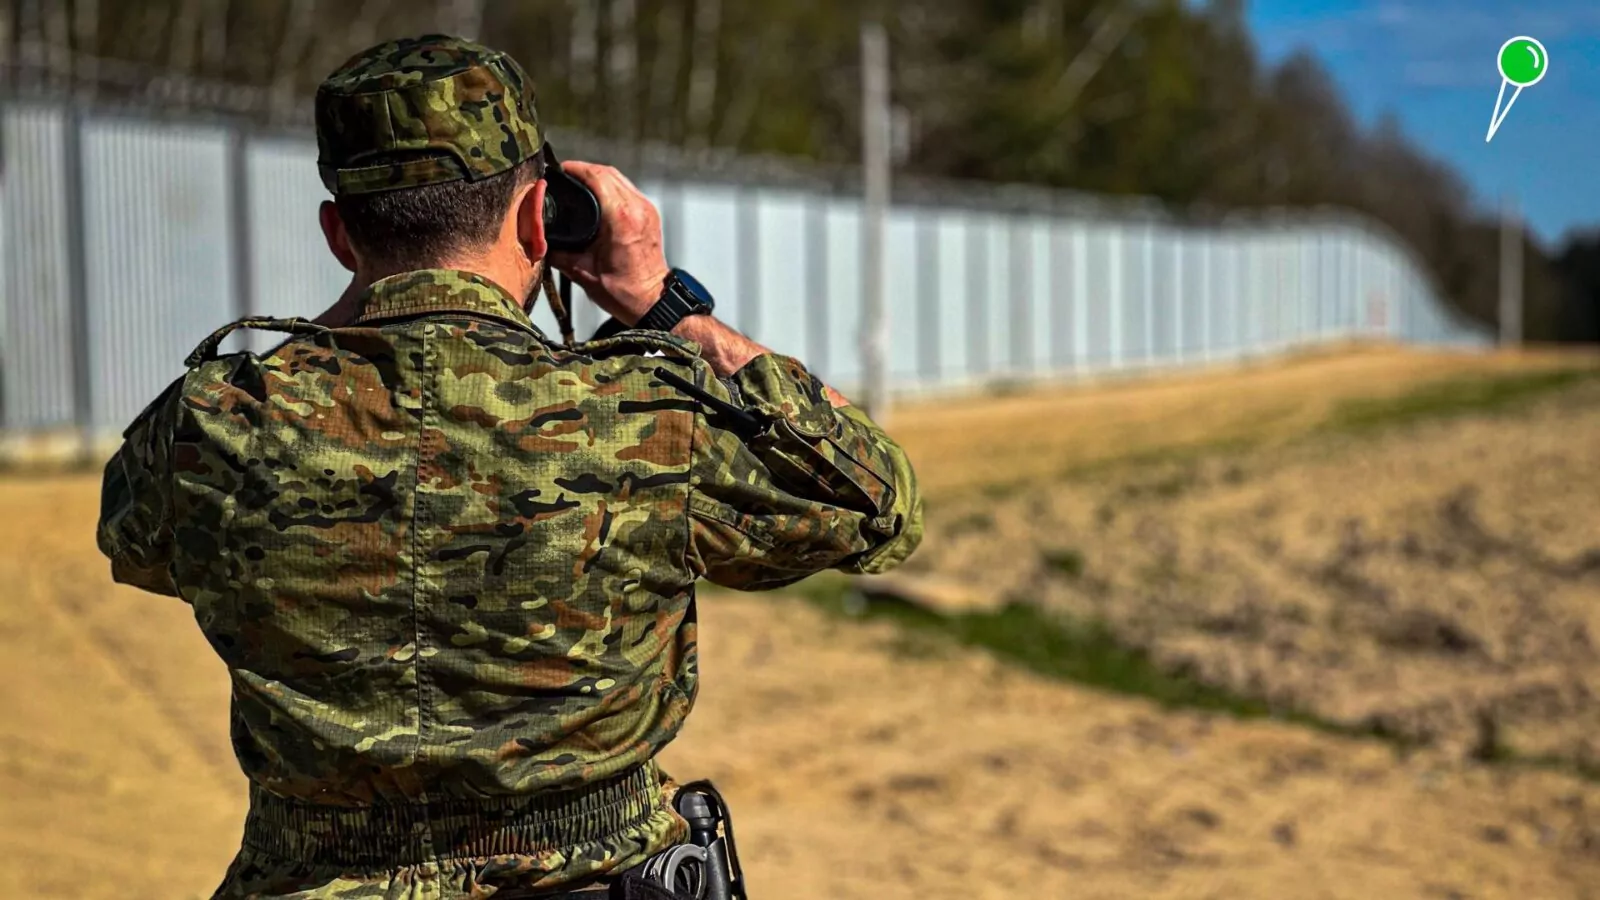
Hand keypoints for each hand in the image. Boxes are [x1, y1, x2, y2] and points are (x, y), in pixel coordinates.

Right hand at [544, 161, 670, 325]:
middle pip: (607, 172)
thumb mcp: (582, 273)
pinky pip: (627, 189)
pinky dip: (610, 186)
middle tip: (564, 174)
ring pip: (619, 178)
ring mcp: (646, 209)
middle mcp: (637, 209)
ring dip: (598, 176)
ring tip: (578, 181)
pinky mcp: (650, 214)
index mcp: (620, 219)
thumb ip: (557, 253)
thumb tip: (538, 239)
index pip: (596, 177)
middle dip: (584, 169)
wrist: (652, 301)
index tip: (559, 170)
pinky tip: (597, 194)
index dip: (575, 169)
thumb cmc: (624, 292)